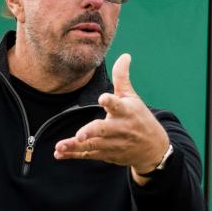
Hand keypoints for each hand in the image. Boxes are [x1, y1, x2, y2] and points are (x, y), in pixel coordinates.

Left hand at [53, 53, 170, 179]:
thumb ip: (122, 77)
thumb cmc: (140, 119)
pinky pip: (88, 155)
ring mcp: (113, 143)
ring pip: (93, 145)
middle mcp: (119, 128)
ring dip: (75, 146)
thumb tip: (124, 55)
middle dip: (91, 132)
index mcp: (126, 111)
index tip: (103, 98)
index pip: (118, 105)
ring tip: (60, 146)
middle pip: (104, 130)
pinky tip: (59, 154)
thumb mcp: (133, 98)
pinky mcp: (107, 154)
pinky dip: (73, 155)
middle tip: (79, 135)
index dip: (111, 101)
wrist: (153, 149)